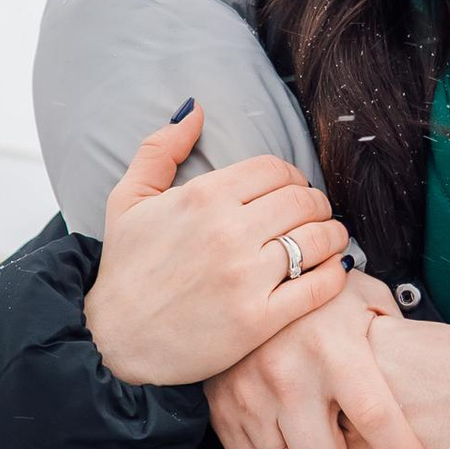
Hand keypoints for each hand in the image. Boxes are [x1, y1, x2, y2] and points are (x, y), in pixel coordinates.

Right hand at [83, 107, 349, 389]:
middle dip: (316, 204)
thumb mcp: (128, 198)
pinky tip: (332, 270)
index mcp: (203, 197)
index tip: (292, 190)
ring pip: (318, 239)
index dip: (291, 176)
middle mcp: (228, 232)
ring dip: (333, 234)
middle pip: (303, 200)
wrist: (114, 341)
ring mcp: (245, 277)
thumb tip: (194, 107)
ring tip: (330, 239)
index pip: (275, 170)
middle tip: (314, 215)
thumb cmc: (124, 268)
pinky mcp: (258, 320)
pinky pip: (318, 287)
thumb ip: (160, 148)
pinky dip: (335, 274)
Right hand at [206, 286, 435, 448]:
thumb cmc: (316, 292)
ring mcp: (249, 395)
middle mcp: (287, 375)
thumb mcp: (363, 296)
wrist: (244, 278)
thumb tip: (423, 371)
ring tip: (322, 437)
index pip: (376, 419)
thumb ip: (395, 333)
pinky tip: (291, 434)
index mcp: (332, 349)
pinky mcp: (222, 408)